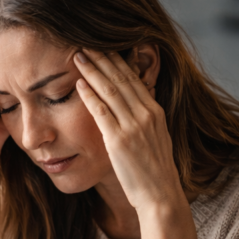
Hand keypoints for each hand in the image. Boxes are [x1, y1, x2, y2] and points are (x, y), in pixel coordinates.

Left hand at [73, 49, 183, 209]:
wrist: (160, 195)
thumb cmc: (154, 172)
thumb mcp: (157, 139)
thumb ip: (146, 120)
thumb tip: (137, 106)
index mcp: (155, 112)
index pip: (134, 79)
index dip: (117, 61)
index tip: (104, 48)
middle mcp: (146, 115)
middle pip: (122, 79)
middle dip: (103, 59)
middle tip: (86, 43)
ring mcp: (133, 126)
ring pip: (111, 90)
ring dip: (93, 71)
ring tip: (78, 56)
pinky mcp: (119, 140)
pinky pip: (101, 112)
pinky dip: (90, 96)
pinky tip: (79, 84)